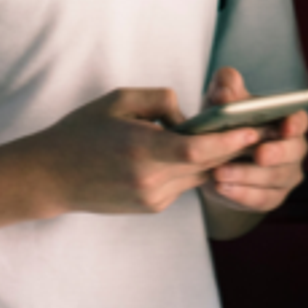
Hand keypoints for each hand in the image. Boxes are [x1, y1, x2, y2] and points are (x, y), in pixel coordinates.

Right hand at [21, 87, 265, 216]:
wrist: (52, 176)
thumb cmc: (81, 132)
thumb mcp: (118, 100)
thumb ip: (161, 101)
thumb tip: (189, 116)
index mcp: (141, 150)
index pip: (197, 149)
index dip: (228, 140)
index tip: (251, 128)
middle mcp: (151, 180)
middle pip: (205, 163)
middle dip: (230, 147)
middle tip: (255, 128)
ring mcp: (153, 198)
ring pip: (197, 175)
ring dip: (210, 157)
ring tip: (227, 136)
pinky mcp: (152, 207)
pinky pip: (182, 183)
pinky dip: (187, 167)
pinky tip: (182, 151)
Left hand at [197, 68, 307, 214]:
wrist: (212, 159)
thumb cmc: (224, 122)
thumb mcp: (220, 101)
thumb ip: (225, 87)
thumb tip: (225, 93)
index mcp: (285, 121)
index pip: (299, 121)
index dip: (295, 124)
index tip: (285, 127)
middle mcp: (292, 149)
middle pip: (293, 152)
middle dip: (276, 153)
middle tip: (258, 154)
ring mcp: (284, 176)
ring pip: (275, 178)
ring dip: (247, 175)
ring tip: (220, 172)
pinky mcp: (271, 197)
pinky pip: (261, 199)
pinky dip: (241, 194)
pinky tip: (222, 187)